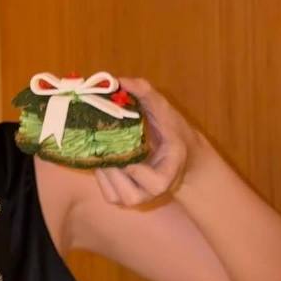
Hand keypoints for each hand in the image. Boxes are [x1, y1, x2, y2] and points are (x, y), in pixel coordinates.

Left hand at [93, 76, 199, 205]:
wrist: (181, 158)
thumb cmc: (173, 134)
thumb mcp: (165, 111)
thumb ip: (146, 94)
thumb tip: (120, 80)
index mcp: (167, 176)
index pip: (148, 178)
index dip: (131, 164)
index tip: (122, 143)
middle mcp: (151, 194)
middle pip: (123, 186)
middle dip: (110, 160)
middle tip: (99, 137)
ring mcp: (135, 200)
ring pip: (111, 190)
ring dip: (102, 166)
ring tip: (99, 144)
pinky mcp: (121, 199)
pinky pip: (105, 190)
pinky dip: (99, 173)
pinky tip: (101, 154)